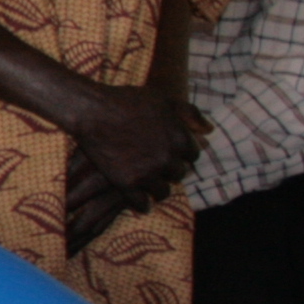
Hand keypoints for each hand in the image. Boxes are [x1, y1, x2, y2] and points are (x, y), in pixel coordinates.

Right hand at [58, 80, 200, 217]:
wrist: (93, 111)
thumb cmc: (128, 101)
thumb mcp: (165, 100)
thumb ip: (191, 114)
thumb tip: (210, 130)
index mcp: (180, 139)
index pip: (192, 156)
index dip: (180, 153)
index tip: (169, 152)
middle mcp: (168, 159)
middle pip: (178, 174)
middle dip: (169, 170)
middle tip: (155, 166)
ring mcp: (148, 173)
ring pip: (163, 192)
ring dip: (157, 188)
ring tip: (148, 184)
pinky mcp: (127, 183)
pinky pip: (141, 203)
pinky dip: (141, 204)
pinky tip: (139, 201)